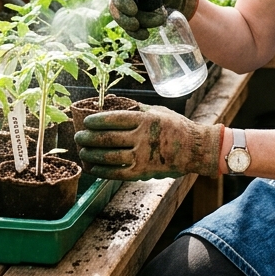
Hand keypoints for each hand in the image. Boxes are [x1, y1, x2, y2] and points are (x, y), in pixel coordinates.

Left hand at [75, 106, 222, 180]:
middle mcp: (142, 137)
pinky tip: (94, 169)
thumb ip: (138, 108)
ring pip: (109, 156)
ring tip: (83, 152)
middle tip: (78, 138)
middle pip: (107, 138)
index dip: (96, 121)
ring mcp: (142, 156)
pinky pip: (117, 173)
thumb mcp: (159, 111)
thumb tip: (116, 102)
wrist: (195, 149)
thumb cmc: (177, 127)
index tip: (86, 122)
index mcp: (145, 119)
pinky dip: (103, 171)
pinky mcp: (143, 172)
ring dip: (92, 154)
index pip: (113, 119)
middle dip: (89, 138)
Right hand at [109, 0, 198, 39]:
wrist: (180, 1)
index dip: (122, 2)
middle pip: (115, 5)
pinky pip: (127, 28)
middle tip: (135, 24)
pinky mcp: (133, 20)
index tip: (133, 11)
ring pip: (120, 18)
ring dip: (131, 26)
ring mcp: (128, 7)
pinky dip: (134, 33)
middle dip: (124, 18)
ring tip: (147, 30)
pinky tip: (144, 35)